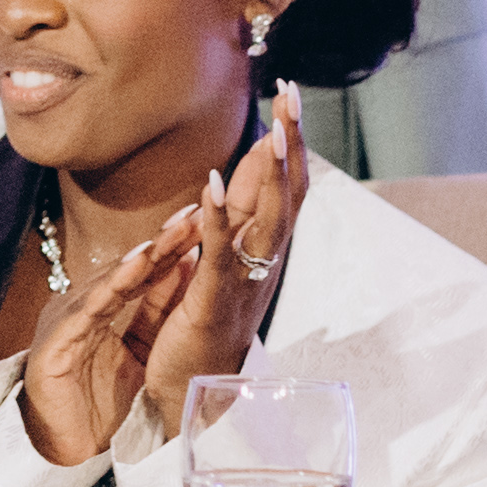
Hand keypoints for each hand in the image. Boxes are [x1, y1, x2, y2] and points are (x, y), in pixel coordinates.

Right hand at [21, 209, 201, 463]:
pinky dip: (103, 294)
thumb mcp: (141, 349)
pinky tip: (124, 277)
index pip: (144, 271)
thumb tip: (186, 265)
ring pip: (104, 286)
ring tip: (162, 241)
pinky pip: (81, 317)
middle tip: (190, 217)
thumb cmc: (101, 403)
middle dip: (160, 244)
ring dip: (133, 262)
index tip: (203, 221)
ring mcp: (65, 324)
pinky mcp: (52, 349)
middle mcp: (83, 307)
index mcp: (104, 307)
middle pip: (126, 271)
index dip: (173, 246)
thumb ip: (157, 309)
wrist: (66, 448)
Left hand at [143, 82, 313, 434]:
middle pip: (287, 192)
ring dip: (270, 173)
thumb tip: (239, 174)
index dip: (291, 142)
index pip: (286, 185)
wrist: (193, 391)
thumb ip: (232, 220)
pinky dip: (216, 217)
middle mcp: (263, 260)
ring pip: (267, 218)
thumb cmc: (203, 325)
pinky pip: (219, 253)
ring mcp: (243, 280)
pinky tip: (210, 183)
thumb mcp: (222, 261)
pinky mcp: (213, 299)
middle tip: (293, 95)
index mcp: (263, 249)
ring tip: (274, 130)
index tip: (291, 96)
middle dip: (290, 142)